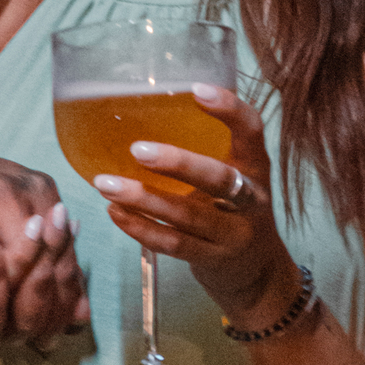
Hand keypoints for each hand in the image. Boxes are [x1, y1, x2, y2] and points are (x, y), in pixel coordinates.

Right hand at [0, 134, 88, 346]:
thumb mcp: (26, 212)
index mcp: (39, 192)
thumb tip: (83, 315)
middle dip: (25, 314)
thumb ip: (56, 260)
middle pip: (28, 272)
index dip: (57, 303)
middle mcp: (6, 197)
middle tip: (19, 339)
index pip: (59, 259)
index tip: (52, 332)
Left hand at [92, 86, 299, 325]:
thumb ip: (208, 151)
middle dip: (178, 163)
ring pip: (188, 216)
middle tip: (137, 150)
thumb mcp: (237, 178)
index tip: (196, 90)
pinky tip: (115, 212)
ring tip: (105, 184)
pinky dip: (141, 227)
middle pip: (219, 178)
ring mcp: (234, 234)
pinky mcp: (213, 260)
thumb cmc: (235, 211)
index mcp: (257, 168)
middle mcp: (252, 199)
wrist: (259, 274)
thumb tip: (144, 111)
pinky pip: (174, 244)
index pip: (252, 131)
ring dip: (143, 199)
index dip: (229, 109)